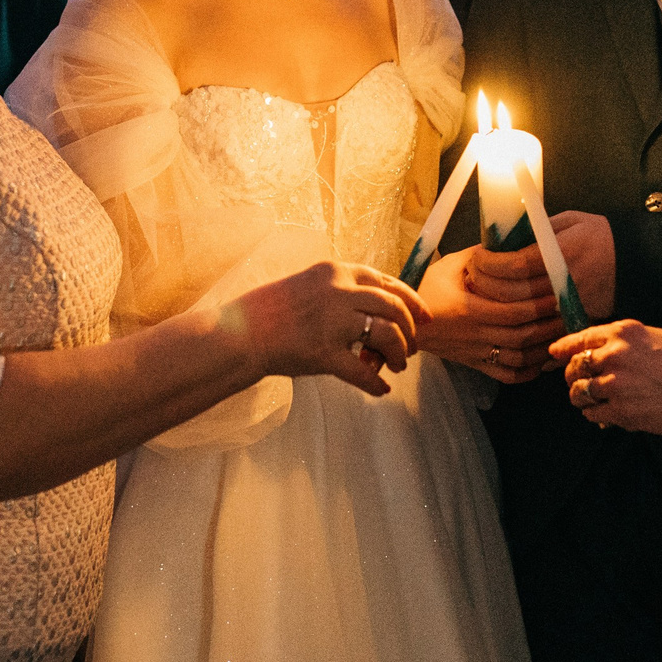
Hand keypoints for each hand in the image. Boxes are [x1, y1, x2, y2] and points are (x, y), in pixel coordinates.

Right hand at [229, 261, 426, 398]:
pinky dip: (376, 384)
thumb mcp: (308, 284)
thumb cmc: (269, 311)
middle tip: (411, 348)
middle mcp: (339, 292)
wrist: (239, 332)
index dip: (411, 300)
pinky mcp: (324, 354)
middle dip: (410, 330)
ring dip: (399, 354)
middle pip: (394, 308)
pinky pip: (363, 372)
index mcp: (336, 272)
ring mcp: (333, 323)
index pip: (386, 283)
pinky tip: (381, 389)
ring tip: (398, 366)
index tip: (423, 316)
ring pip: (387, 336)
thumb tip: (374, 308)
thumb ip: (340, 289)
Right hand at [417, 248, 560, 382]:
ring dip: (543, 348)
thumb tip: (509, 243)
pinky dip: (527, 372)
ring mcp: (477, 353)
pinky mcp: (476, 364)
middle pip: (522, 335)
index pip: (515, 311)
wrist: (407, 322)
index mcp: (470, 310)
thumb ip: (479, 255)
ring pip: (519, 358)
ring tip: (561, 333)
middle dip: (549, 324)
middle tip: (568, 311)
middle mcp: (476, 335)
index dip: (539, 304)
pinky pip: (507, 375)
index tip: (557, 292)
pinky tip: (540, 361)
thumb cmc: (428, 290)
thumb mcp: (450, 265)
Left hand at [465, 212, 614, 325]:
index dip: (488, 264)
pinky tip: (505, 315)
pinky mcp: (573, 322)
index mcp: (561, 254)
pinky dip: (517, 326)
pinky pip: (538, 332)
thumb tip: (502, 236)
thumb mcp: (569, 220)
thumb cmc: (599, 236)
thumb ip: (537, 228)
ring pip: (520, 315)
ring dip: (495, 305)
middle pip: (511, 294)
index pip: (513, 266)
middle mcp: (563, 283)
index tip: (477, 258)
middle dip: (484, 285)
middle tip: (473, 276)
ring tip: (483, 292)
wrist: (633, 263)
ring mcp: (568, 306)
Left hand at [547, 319, 661, 438]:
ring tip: (592, 400)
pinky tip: (605, 413)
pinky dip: (594, 414)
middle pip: (574, 365)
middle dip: (572, 375)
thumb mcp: (656, 337)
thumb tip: (600, 349)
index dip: (563, 347)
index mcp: (624, 333)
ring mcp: (614, 384)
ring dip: (581, 397)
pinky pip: (591, 413)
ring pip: (577, 391)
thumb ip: (626, 341)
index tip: (555, 353)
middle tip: (579, 382)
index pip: (581, 338)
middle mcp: (614, 354)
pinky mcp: (619, 410)